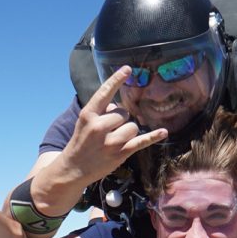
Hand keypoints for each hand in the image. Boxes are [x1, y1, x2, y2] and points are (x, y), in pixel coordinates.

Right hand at [60, 66, 168, 183]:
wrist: (73, 168)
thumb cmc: (81, 141)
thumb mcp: (85, 122)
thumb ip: (102, 111)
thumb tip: (119, 107)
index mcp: (89, 115)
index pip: (104, 92)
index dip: (116, 80)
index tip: (128, 69)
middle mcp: (99, 127)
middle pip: (123, 112)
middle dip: (120, 120)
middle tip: (108, 131)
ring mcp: (110, 141)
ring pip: (132, 126)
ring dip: (127, 132)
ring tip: (114, 140)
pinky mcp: (120, 153)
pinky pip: (141, 141)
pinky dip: (153, 137)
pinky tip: (163, 132)